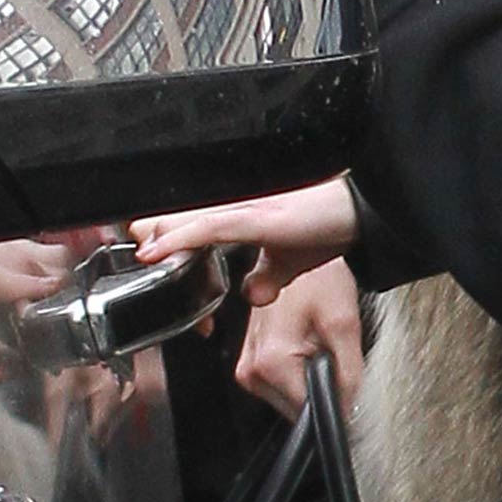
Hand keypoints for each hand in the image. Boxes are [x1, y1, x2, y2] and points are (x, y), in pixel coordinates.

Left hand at [129, 177, 357, 302]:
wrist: (360, 211)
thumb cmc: (330, 226)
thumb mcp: (290, 261)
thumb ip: (268, 276)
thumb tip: (252, 294)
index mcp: (241, 215)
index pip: (193, 223)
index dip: (172, 247)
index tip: (161, 273)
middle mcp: (237, 207)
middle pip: (181, 214)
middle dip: (155, 235)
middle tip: (140, 256)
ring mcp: (245, 210)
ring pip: (188, 218)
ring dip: (160, 237)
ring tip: (141, 253)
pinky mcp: (257, 218)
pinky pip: (210, 226)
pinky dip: (180, 238)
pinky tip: (160, 250)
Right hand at [236, 258, 364, 418]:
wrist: (294, 248)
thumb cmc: (317, 276)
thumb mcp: (344, 323)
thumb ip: (350, 374)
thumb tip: (352, 410)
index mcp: (272, 361)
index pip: (309, 412)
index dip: (337, 403)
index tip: (347, 384)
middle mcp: (251, 369)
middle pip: (296, 410)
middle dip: (320, 391)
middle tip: (330, 352)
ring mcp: (247, 368)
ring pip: (288, 400)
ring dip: (308, 382)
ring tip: (317, 344)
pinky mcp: (250, 362)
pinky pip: (280, 384)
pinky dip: (298, 373)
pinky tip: (305, 346)